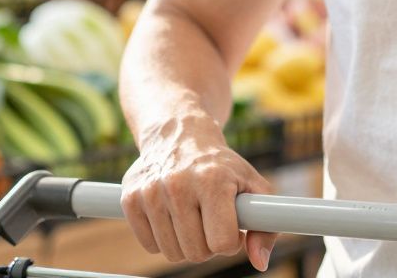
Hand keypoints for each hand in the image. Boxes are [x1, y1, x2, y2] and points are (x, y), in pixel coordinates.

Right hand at [121, 115, 276, 269]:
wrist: (179, 134)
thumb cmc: (221, 166)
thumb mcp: (253, 186)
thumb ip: (265, 225)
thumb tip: (259, 262)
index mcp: (213, 180)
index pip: (222, 243)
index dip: (230, 240)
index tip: (231, 225)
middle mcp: (178, 184)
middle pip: (196, 253)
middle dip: (208, 244)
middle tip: (210, 221)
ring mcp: (151, 191)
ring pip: (172, 253)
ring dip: (186, 243)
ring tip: (192, 217)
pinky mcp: (130, 198)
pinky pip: (149, 245)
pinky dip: (162, 238)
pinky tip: (171, 216)